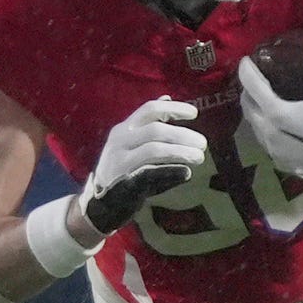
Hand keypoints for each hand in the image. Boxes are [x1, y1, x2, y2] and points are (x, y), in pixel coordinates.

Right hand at [80, 97, 207, 236]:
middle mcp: (120, 141)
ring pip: (155, 149)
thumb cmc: (121, 171)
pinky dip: (172, 171)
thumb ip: (149, 124)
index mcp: (123, 129)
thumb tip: (167, 98)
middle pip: (156, 130)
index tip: (194, 114)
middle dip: (183, 135)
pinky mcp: (125, 182)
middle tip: (203, 143)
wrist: (99, 204)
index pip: (149, 110)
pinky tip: (186, 172)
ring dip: (181, 152)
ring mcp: (121, 162)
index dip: (174, 108)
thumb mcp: (130, 142)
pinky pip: (152, 173)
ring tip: (198, 157)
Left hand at [237, 47, 302, 187]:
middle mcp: (267, 131)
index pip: (252, 86)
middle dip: (247, 91)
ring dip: (255, 110)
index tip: (246, 61)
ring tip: (262, 100)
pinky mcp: (279, 161)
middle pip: (247, 106)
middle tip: (255, 80)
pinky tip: (275, 123)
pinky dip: (264, 127)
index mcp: (276, 113)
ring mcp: (271, 148)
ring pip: (253, 125)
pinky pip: (264, 139)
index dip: (247, 71)